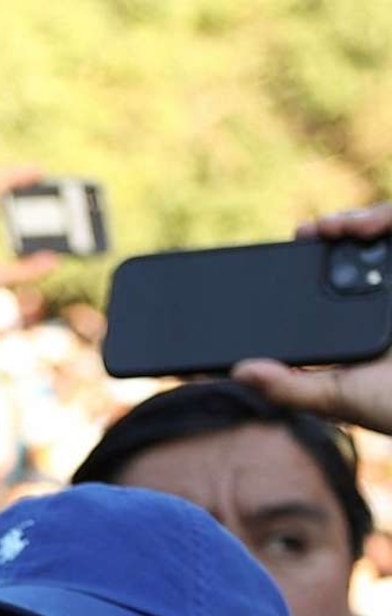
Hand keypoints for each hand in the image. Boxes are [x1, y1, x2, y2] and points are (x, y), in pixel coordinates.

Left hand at [236, 202, 391, 432]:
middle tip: (311, 230)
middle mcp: (391, 289)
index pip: (335, 272)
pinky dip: (388, 218)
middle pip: (364, 241)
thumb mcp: (337, 397)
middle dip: (337, 226)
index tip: (288, 244)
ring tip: (336, 227)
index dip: (313, 254)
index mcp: (365, 312)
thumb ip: (288, 386)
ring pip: (389, 226)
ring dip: (363, 217)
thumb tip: (239, 371)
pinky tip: (366, 228)